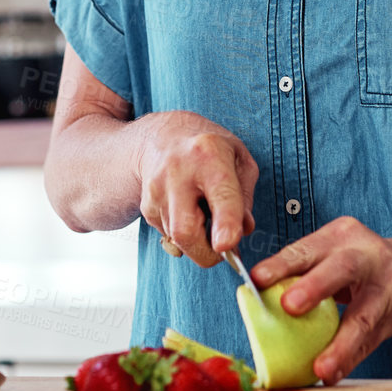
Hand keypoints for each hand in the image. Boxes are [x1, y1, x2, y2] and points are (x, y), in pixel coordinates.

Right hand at [135, 110, 258, 267]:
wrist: (162, 137)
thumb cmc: (210, 149)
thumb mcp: (240, 159)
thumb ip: (245, 197)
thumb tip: (243, 231)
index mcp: (209, 154)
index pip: (220, 195)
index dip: (225, 223)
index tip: (226, 244)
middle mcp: (178, 171)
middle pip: (185, 230)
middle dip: (206, 254)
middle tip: (223, 250)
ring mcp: (156, 189)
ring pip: (177, 238)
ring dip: (197, 240)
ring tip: (204, 212)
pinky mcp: (146, 206)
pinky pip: (168, 235)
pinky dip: (183, 234)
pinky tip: (187, 210)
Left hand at [250, 216, 391, 382]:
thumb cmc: (359, 262)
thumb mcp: (334, 251)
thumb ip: (302, 269)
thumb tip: (256, 295)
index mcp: (340, 235)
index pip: (307, 248)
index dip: (282, 264)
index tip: (257, 279)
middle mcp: (366, 256)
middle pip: (342, 268)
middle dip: (315, 287)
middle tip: (289, 306)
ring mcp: (386, 286)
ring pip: (363, 316)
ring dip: (341, 345)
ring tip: (321, 368)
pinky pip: (371, 341)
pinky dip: (351, 359)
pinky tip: (334, 374)